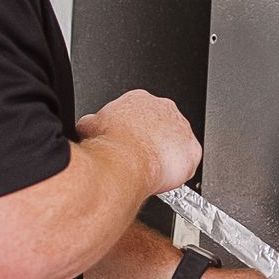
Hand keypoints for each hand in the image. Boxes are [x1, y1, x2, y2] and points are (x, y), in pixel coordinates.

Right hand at [79, 89, 199, 196]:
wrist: (124, 160)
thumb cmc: (110, 144)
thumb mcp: (90, 126)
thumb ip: (93, 123)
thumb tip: (86, 125)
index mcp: (139, 100)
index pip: (141, 113)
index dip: (135, 130)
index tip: (130, 142)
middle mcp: (164, 108)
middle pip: (161, 126)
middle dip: (151, 141)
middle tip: (140, 157)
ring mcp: (181, 128)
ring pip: (176, 143)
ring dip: (165, 155)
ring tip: (150, 169)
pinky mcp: (192, 149)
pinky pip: (188, 162)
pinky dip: (178, 171)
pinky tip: (163, 177)